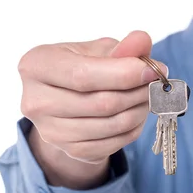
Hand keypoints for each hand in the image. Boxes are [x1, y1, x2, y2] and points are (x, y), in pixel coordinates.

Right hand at [18, 31, 166, 185]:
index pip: (82, 75)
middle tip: (157, 84)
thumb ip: (121, 47)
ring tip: (148, 96)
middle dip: (136, 93)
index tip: (153, 70)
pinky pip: (111, 143)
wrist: (66, 100)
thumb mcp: (97, 50)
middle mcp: (34, 101)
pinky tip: (136, 113)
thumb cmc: (82, 66)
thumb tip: (142, 42)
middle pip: (98, 103)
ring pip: (109, 124)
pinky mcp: (68, 150)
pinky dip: (132, 128)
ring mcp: (49, 130)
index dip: (122, 74)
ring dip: (139, 110)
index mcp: (36, 65)